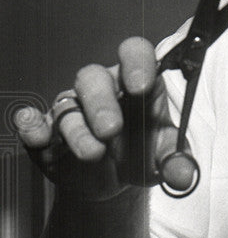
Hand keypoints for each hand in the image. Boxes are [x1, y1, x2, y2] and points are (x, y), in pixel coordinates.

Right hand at [13, 37, 181, 201]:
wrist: (114, 183)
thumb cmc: (142, 156)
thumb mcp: (164, 159)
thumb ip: (177, 162)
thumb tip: (184, 176)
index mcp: (136, 84)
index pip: (135, 54)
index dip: (137, 62)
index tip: (142, 85)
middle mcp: (102, 90)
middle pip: (93, 78)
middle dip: (101, 102)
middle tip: (111, 129)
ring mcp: (72, 109)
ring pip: (67, 107)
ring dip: (78, 130)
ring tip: (94, 153)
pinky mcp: (48, 132)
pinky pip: (33, 123)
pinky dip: (32, 128)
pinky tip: (39, 136)